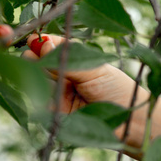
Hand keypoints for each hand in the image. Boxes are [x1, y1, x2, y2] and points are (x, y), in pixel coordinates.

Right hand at [22, 34, 150, 138]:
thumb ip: (69, 60)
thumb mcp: (94, 70)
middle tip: (29, 53)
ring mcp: (60, 96)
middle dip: (34, 57)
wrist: (130, 121)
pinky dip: (37, 95)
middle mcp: (67, 78)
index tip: (33, 39)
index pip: (56, 49)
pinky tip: (36, 86)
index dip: (44, 43)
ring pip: (39, 83)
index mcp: (78, 62)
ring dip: (33, 74)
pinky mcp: (57, 116)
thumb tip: (45, 44)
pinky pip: (41, 104)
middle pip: (43, 65)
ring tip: (31, 65)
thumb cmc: (118, 90)